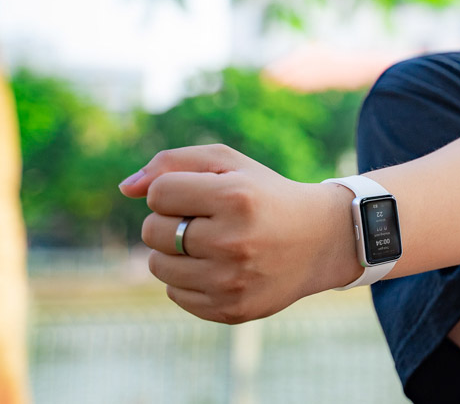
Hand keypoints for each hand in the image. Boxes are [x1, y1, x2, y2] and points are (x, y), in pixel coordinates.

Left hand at [119, 144, 358, 323]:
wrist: (322, 240)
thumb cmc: (265, 195)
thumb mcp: (229, 165)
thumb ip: (172, 163)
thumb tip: (124, 189)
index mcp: (236, 198)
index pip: (159, 194)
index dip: (176, 191)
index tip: (203, 195)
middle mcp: (234, 241)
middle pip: (152, 231)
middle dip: (172, 221)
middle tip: (207, 220)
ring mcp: (232, 281)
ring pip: (158, 266)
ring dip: (175, 252)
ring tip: (211, 244)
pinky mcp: (231, 309)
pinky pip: (175, 294)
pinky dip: (189, 280)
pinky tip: (219, 268)